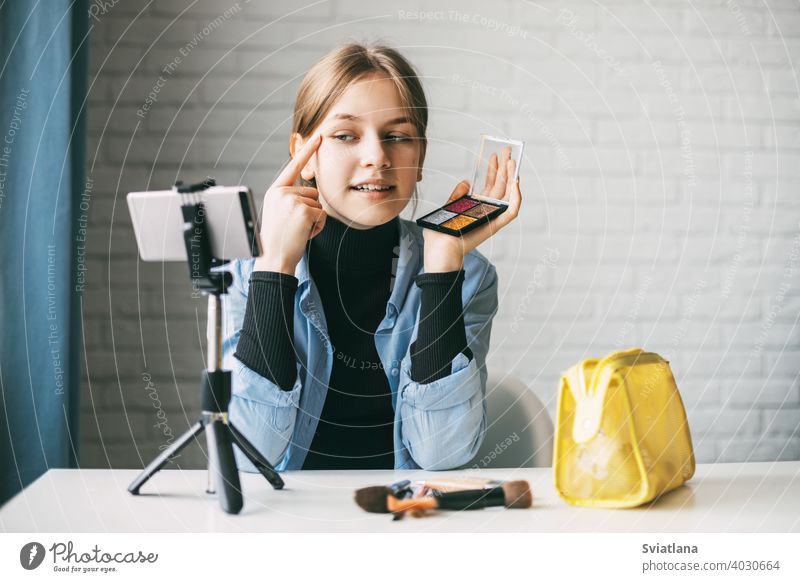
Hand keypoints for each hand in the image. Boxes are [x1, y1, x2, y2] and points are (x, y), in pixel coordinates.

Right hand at [254, 134, 325, 274]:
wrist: (273, 259)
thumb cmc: (278, 239)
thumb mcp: (280, 212)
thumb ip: (291, 198)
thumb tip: (310, 189)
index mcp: (275, 191)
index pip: (294, 166)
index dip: (307, 150)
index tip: (319, 136)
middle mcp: (282, 192)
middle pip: (313, 192)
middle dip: (311, 210)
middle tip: (295, 226)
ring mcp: (292, 201)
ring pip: (319, 204)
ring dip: (314, 220)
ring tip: (298, 231)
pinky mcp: (304, 211)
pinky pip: (322, 216)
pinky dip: (318, 227)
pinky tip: (304, 234)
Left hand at [422, 147, 520, 271]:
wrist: (440, 250)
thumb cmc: (440, 234)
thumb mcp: (448, 207)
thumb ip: (457, 195)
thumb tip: (466, 181)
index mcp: (476, 206)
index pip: (489, 185)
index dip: (492, 170)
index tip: (493, 154)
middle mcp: (487, 211)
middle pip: (500, 185)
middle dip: (504, 167)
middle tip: (507, 150)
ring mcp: (492, 217)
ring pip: (508, 194)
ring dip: (512, 176)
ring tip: (512, 160)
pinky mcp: (495, 225)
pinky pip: (512, 211)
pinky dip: (516, 197)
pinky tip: (516, 181)